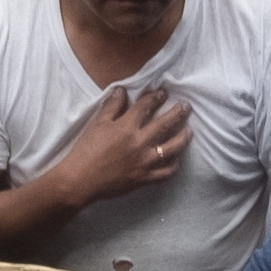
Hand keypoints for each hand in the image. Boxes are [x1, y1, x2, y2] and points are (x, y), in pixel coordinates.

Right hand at [56, 81, 192, 204]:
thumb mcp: (97, 124)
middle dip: (179, 113)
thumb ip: (112, 106)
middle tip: (187, 106)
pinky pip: (166, 172)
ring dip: (183, 137)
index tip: (164, 92)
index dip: (156, 97)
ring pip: (172, 148)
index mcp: (126, 127)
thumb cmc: (86, 150)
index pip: (146, 107)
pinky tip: (177, 158)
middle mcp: (140, 142)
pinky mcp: (145, 179)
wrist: (81, 180)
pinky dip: (174, 165)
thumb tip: (122, 90)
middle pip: (166, 124)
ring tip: (189, 130)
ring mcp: (145, 162)